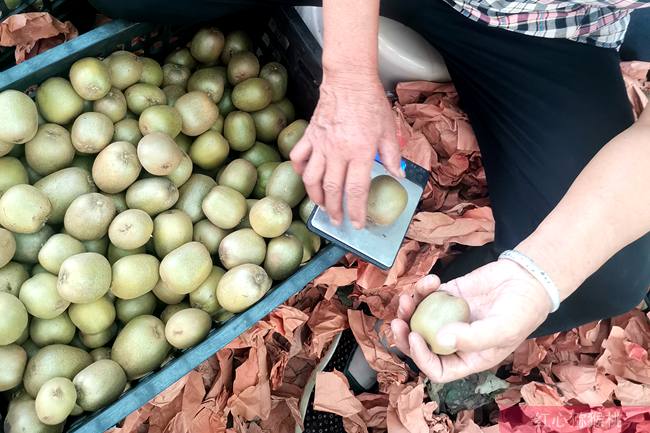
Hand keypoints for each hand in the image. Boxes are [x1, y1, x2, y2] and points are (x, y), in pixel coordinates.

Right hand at [290, 69, 403, 228]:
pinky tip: (306, 177)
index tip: (356, 224)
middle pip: (331, 189)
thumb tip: (398, 176)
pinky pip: (298, 157)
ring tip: (321, 206)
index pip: (356, 190)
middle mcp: (338, 152)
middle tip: (337, 221)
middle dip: (334, 210)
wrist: (349, 79)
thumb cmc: (371, 103)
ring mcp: (320, 144)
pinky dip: (299, 170)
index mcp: (360, 152)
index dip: (355, 210)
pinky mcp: (309, 135)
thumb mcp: (388, 130)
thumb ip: (393, 156)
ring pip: (311, 178)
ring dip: (315, 196)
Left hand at [391, 260, 551, 382]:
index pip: (438, 369)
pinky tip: (432, 280)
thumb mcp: (502, 330)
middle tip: (398, 322)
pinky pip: (427, 296)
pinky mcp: (447, 296)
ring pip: (419, 319)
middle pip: (421, 345)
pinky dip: (423, 288)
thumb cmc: (521, 311)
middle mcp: (455, 340)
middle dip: (405, 336)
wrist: (527, 279)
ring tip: (408, 298)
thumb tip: (440, 340)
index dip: (422, 358)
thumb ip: (472, 338)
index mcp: (468, 358)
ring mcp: (449, 317)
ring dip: (408, 310)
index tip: (415, 337)